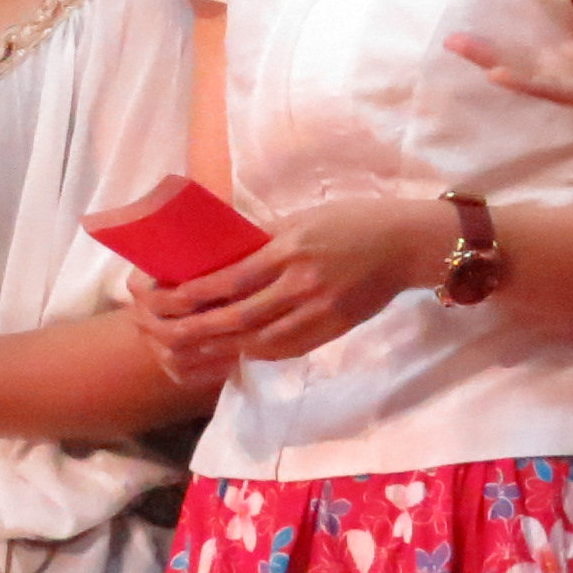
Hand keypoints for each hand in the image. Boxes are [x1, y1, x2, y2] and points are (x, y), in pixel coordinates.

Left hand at [132, 197, 431, 366]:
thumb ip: (266, 242)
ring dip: (222, 348)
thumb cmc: (352, 221)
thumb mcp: (303, 219)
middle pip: (239, 317)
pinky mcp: (333, 329)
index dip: (195, 294)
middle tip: (167, 333)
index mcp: (291, 248)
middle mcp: (302, 283)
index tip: (166, 298)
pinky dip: (257, 352)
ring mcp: (319, 311)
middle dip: (198, 329)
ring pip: (260, 340)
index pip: (232, 279)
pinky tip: (237, 353)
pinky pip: (287, 348)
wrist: (406, 243)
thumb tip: (221, 258)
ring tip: (190, 351)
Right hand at [446, 0, 572, 118]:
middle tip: (455, 43)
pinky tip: (500, 70)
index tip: (492, 35)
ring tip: (464, 50)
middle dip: (498, 56)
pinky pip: (565, 90)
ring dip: (502, 64)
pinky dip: (532, 80)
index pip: (560, 55)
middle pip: (540, 68)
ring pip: (543, 79)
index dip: (526, 46)